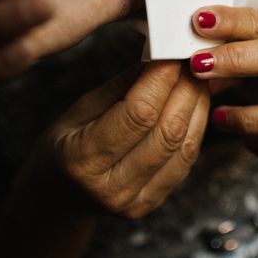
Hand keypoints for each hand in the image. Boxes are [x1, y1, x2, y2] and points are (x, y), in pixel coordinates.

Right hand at [40, 61, 208, 218]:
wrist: (59, 194)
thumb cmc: (65, 144)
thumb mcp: (81, 108)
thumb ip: (123, 86)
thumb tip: (160, 57)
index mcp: (82, 160)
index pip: (137, 114)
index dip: (161, 80)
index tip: (172, 54)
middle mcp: (112, 188)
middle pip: (167, 132)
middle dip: (186, 90)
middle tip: (193, 63)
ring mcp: (136, 201)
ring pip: (184, 147)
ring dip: (197, 107)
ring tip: (198, 80)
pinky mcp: (154, 202)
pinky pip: (186, 160)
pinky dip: (196, 127)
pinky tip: (196, 105)